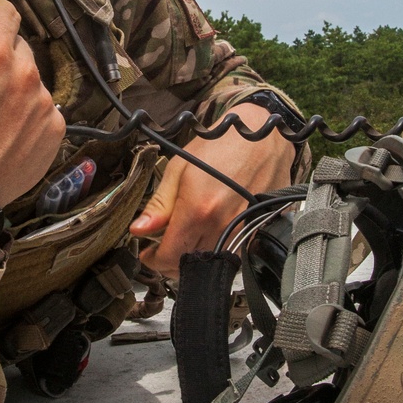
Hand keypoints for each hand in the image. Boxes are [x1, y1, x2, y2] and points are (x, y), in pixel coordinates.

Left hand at [129, 102, 295, 277]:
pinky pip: (230, 253)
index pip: (169, 257)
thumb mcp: (179, 168)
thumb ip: (159, 204)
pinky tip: (207, 232)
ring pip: (209, 261)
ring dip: (192, 257)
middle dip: (169, 261)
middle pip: (188, 265)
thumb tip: (138, 229)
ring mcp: (241, 231)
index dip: (153, 260)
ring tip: (184, 238)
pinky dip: (214, 250)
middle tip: (162, 247)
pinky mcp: (256, 230)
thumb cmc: (221, 145)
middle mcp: (220, 226)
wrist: (263, 137)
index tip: (147, 253)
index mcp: (197, 211)